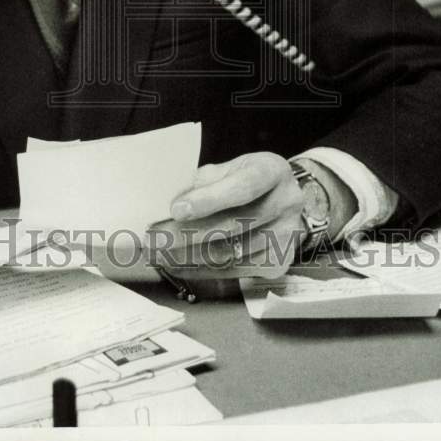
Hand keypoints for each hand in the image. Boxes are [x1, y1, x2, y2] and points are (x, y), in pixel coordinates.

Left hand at [147, 153, 306, 284]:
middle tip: (153, 238)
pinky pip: (234, 272)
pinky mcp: (279, 263)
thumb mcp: (229, 168)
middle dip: (187, 233)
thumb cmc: (247, 181)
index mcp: (272, 171)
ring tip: (158, 254)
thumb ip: (204, 182)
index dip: (210, 199)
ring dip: (189, 256)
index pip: (243, 186)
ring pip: (231, 253)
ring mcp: (287, 236)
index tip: (176, 209)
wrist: (282, 201)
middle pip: (234, 224)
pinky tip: (179, 265)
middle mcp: (286, 203)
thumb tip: (172, 203)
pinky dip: (202, 270)